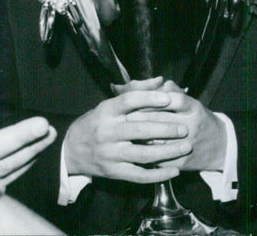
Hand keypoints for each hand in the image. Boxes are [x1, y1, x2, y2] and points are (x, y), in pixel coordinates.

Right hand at [63, 87, 192, 182]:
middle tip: (184, 128)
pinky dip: (158, 175)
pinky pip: (139, 175)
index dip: (150, 98)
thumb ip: (136, 91)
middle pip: (140, 129)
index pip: (129, 101)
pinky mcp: (114, 172)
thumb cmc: (98, 122)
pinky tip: (175, 170)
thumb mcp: (110, 104)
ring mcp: (110, 154)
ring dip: (168, 151)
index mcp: (106, 112)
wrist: (71, 150)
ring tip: (186, 146)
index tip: (169, 99)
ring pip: (143, 154)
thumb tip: (160, 80)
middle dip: (166, 129)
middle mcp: (107, 132)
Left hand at [114, 79, 226, 172]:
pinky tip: (134, 149)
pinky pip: (157, 159)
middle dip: (138, 117)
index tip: (137, 100)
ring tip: (126, 132)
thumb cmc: (197, 119)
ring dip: (138, 137)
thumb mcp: (189, 101)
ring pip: (157, 141)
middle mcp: (192, 126)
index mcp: (194, 108)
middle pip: (160, 119)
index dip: (152, 99)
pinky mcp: (180, 163)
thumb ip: (170, 90)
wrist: (218, 146)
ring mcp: (186, 145)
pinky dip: (144, 154)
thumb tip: (150, 84)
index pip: (171, 99)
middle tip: (124, 116)